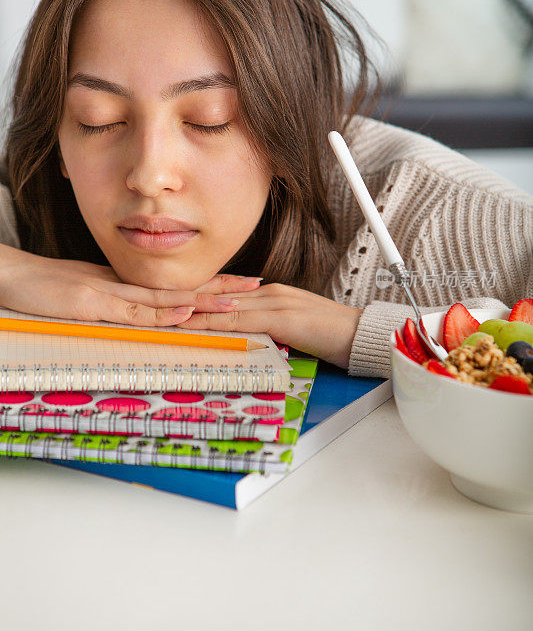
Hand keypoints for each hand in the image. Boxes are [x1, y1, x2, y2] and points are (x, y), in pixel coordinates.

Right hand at [0, 244, 261, 326]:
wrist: (11, 277)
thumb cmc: (45, 289)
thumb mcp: (87, 299)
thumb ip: (116, 305)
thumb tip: (145, 315)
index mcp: (126, 287)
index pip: (175, 287)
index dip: (209, 286)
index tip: (239, 287)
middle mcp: (125, 287)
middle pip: (181, 288)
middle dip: (221, 288)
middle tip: (256, 286)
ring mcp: (110, 294)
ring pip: (166, 298)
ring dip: (203, 299)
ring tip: (237, 300)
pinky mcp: (92, 304)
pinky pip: (133, 310)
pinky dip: (161, 311)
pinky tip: (185, 310)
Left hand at [176, 282, 362, 369]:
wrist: (363, 335)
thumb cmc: (333, 336)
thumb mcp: (294, 330)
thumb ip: (271, 328)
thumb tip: (248, 338)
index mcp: (271, 294)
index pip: (225, 293)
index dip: (195, 296)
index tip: (168, 301)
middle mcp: (268, 292)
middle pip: (216, 293)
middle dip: (184, 298)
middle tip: (151, 301)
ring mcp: (274, 302)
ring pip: (222, 305)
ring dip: (190, 308)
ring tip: (160, 312)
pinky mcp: (280, 317)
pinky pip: (239, 320)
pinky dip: (213, 322)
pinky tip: (194, 325)